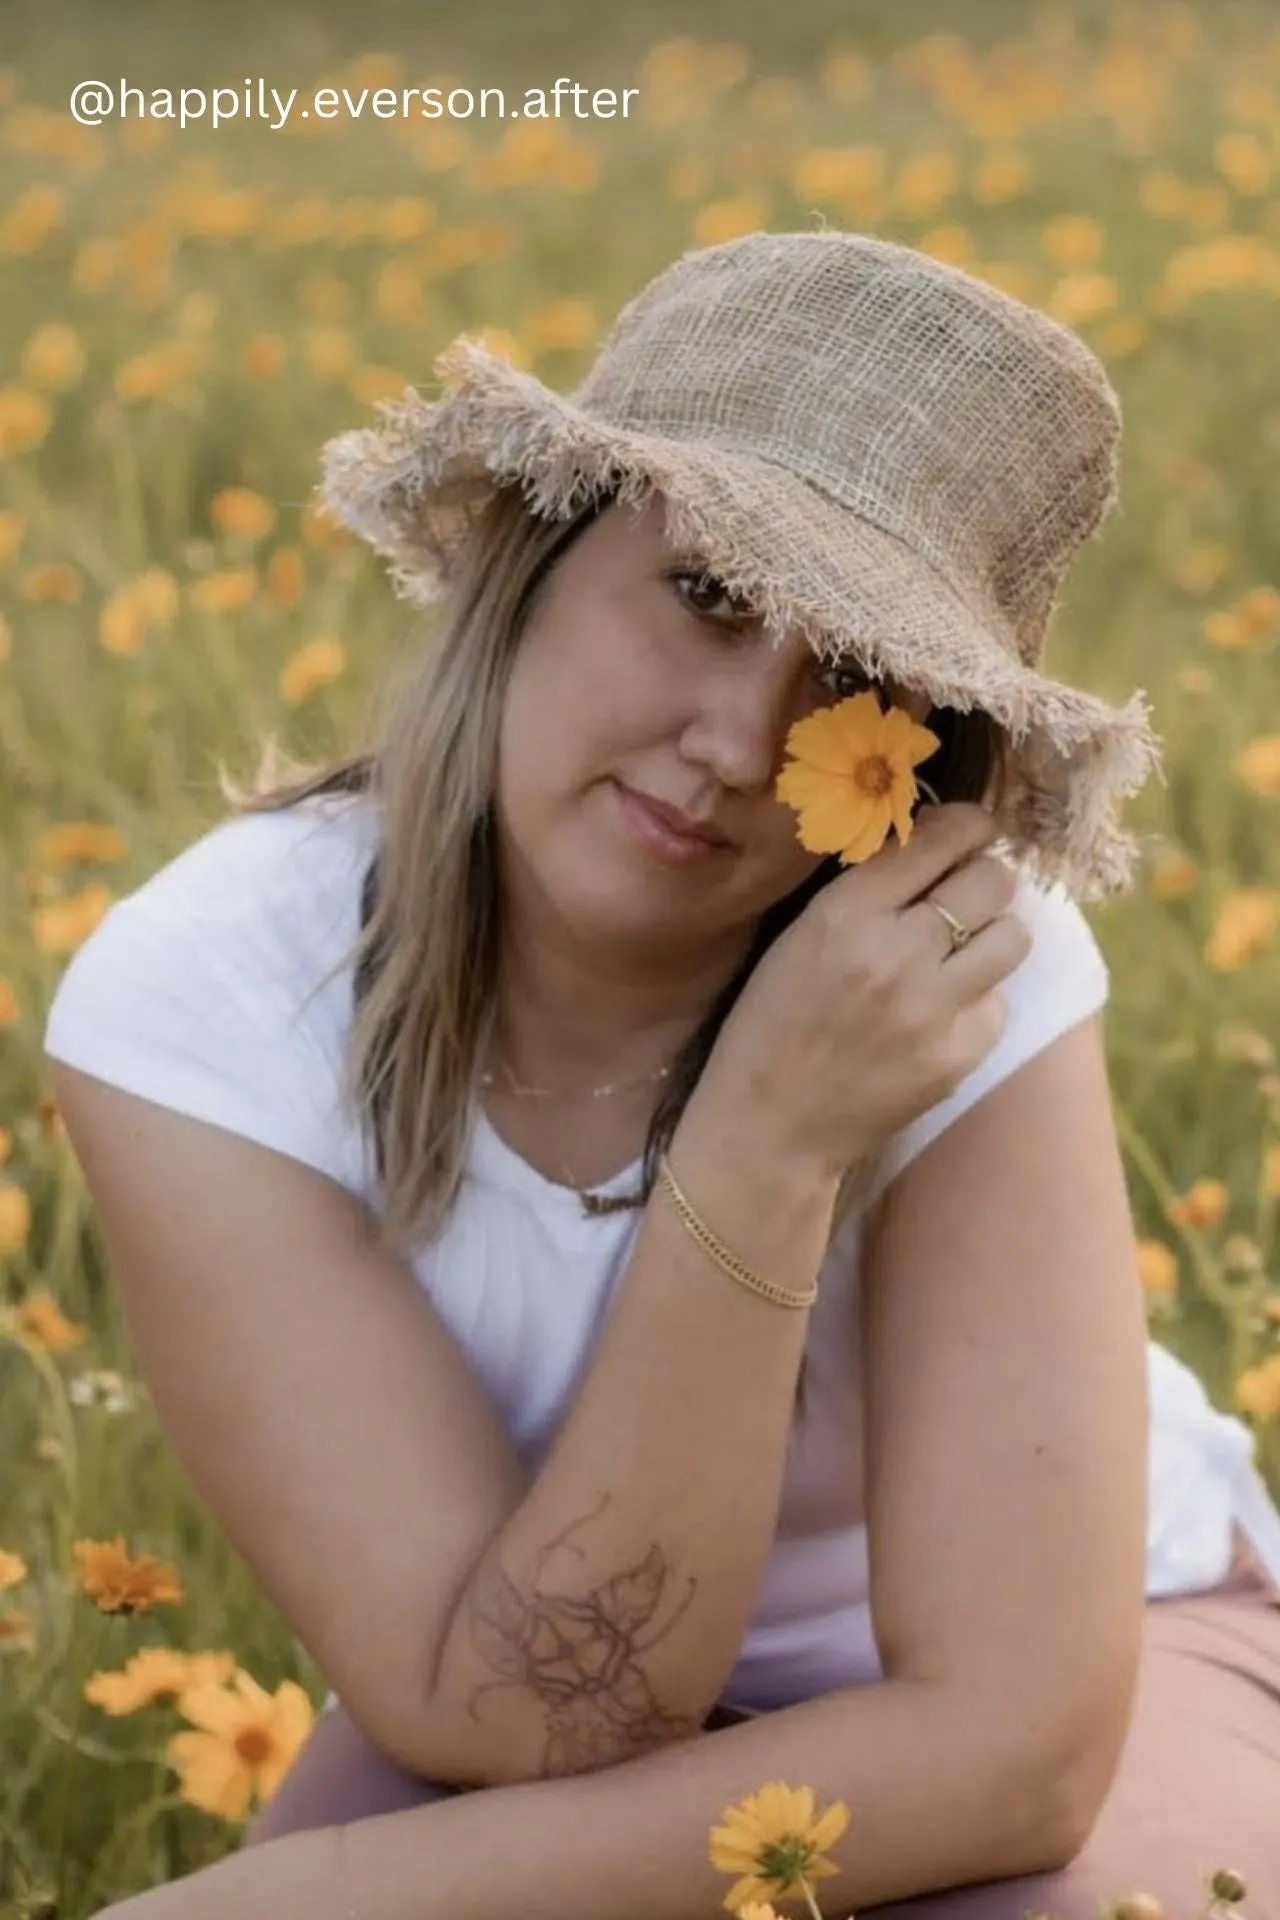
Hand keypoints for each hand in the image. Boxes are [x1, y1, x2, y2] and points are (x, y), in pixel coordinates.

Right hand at [695, 801, 1032, 1176]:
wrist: (770, 1124)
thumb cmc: (774, 1021)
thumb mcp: (802, 934)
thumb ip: (868, 889)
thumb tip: (935, 843)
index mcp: (846, 911)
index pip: (941, 838)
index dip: (969, 826)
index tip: (972, 832)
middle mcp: (896, 952)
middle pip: (994, 880)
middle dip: (985, 879)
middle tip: (967, 896)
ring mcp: (932, 1009)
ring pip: (1013, 937)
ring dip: (992, 937)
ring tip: (960, 954)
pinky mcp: (957, 1056)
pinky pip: (997, 1005)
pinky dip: (976, 1004)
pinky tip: (937, 1017)